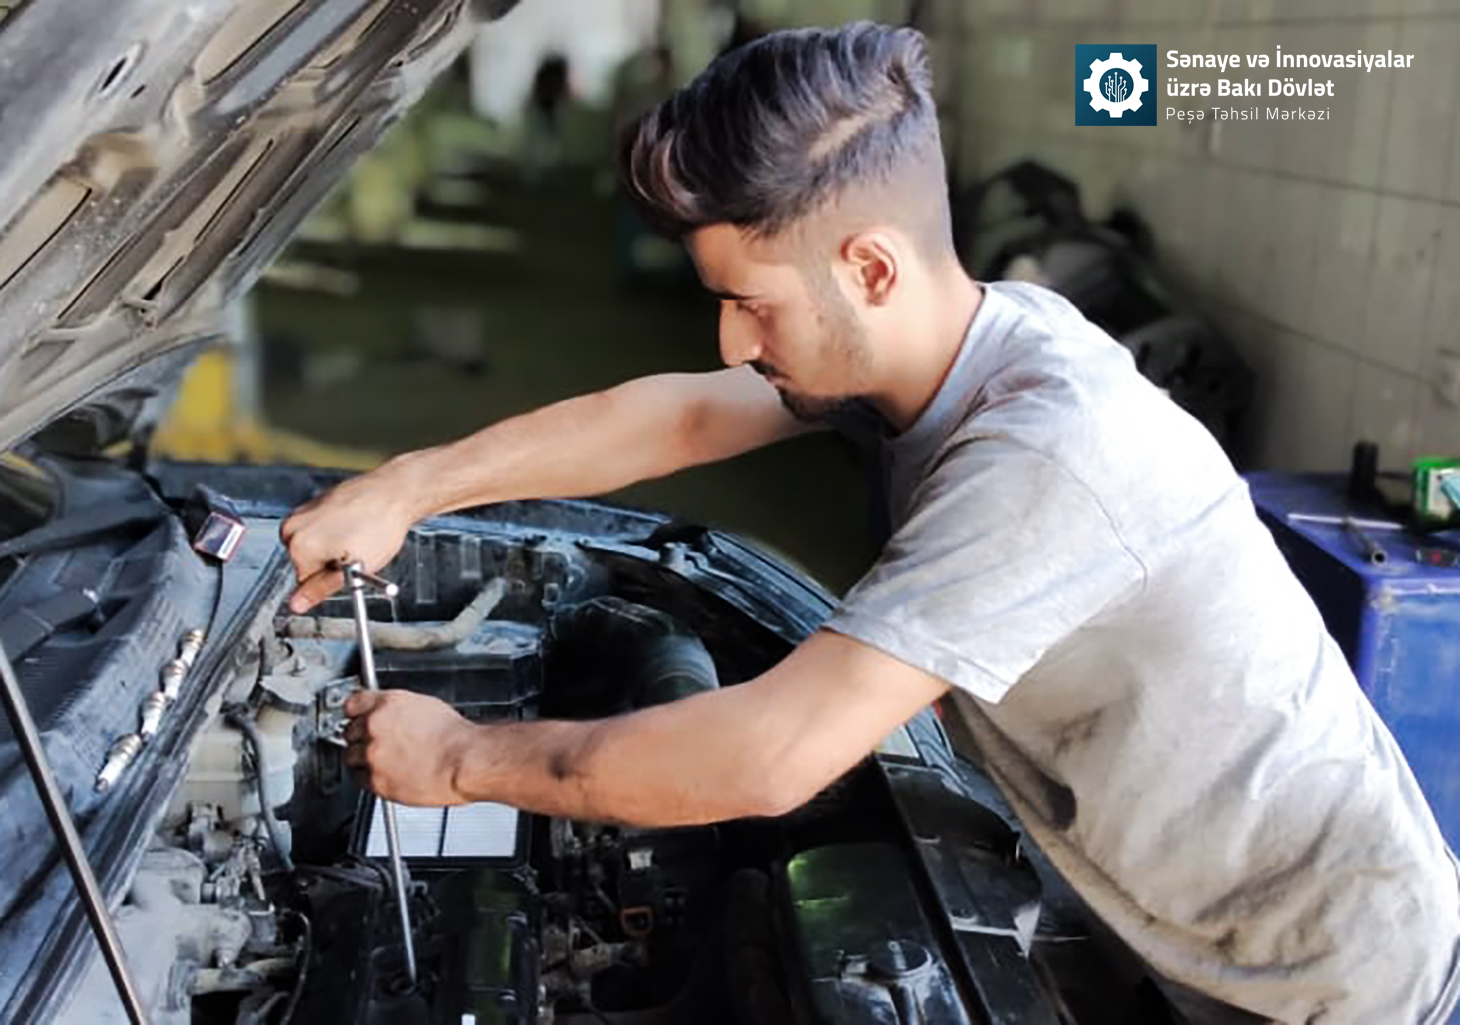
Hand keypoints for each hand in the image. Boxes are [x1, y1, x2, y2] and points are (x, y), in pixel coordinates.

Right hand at [280, 462, 420, 612]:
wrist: (394, 492)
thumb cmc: (379, 526)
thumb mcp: (353, 571)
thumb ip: (321, 589)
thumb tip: (298, 604)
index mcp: (299, 545)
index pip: (305, 582)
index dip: (331, 581)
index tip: (348, 572)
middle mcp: (295, 526)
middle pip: (308, 563)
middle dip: (330, 564)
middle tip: (356, 555)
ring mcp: (305, 511)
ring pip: (316, 546)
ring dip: (334, 548)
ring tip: (359, 539)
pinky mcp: (317, 502)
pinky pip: (323, 528)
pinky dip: (338, 531)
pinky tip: (357, 527)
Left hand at [342, 690, 479, 805]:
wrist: (464, 762)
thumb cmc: (455, 737)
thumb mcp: (426, 706)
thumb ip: (398, 709)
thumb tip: (390, 715)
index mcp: (386, 704)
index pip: (352, 703)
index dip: (356, 712)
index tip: (356, 717)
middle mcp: (374, 727)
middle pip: (348, 731)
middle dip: (360, 736)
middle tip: (374, 741)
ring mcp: (372, 755)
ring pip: (350, 756)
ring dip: (361, 758)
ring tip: (381, 760)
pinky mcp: (375, 780)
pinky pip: (360, 779)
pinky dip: (369, 777)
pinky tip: (386, 774)